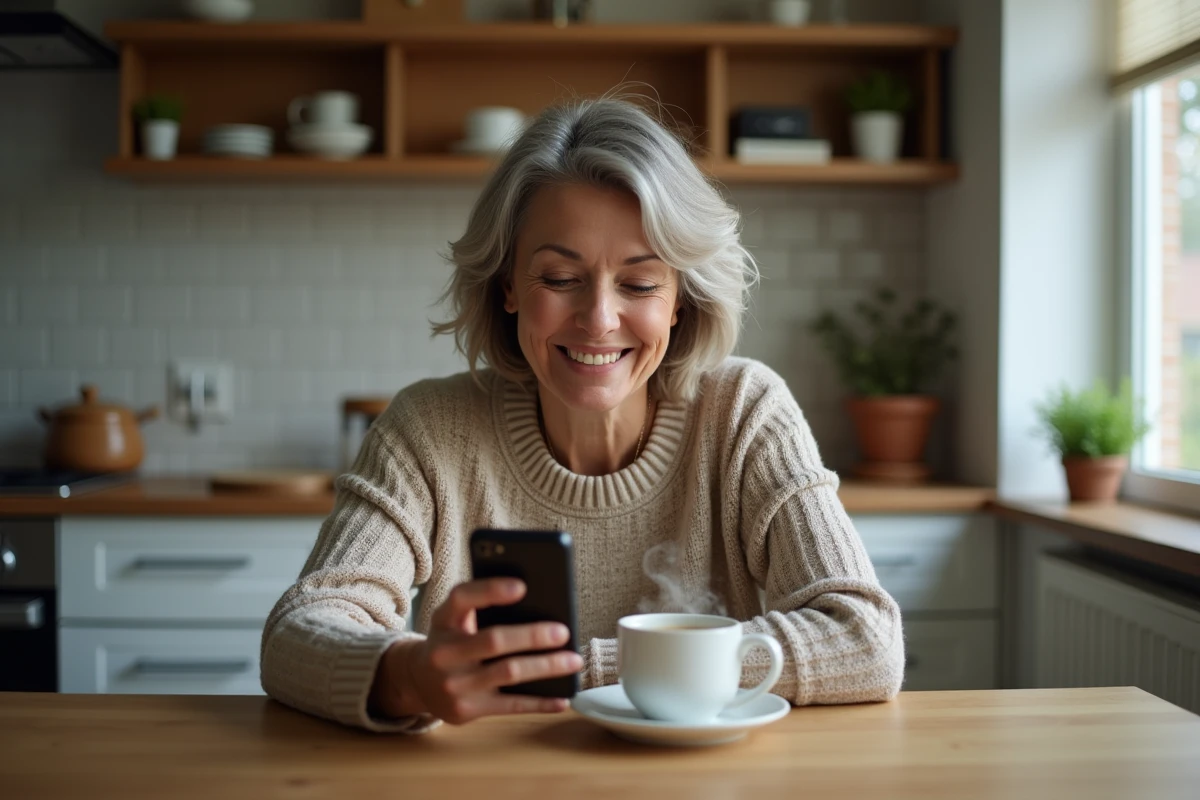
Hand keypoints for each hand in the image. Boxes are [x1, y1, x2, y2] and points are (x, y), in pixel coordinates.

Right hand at [370, 578, 582, 724]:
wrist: (417, 682)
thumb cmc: (451, 640)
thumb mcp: (454, 620)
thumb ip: (482, 608)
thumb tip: (539, 604)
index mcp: (443, 620)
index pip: (462, 598)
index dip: (491, 590)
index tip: (522, 586)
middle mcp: (444, 652)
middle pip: (493, 640)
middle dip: (532, 635)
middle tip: (563, 631)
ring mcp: (454, 684)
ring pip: (508, 672)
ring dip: (546, 666)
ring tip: (573, 660)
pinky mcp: (466, 710)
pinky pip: (511, 706)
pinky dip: (540, 702)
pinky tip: (563, 698)